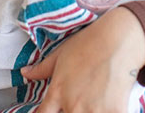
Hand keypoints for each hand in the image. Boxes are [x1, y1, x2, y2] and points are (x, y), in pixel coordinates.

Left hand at [21, 7, 144, 112]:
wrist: (119, 39)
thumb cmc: (89, 42)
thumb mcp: (62, 53)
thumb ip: (42, 68)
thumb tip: (25, 73)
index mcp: (58, 92)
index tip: (49, 111)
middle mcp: (72, 106)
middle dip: (68, 111)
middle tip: (78, 101)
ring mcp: (93, 112)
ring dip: (87, 112)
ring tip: (92, 101)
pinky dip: (107, 112)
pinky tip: (109, 103)